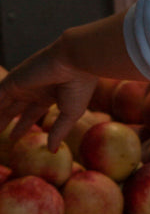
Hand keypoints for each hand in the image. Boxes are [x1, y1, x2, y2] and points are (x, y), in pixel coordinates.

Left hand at [0, 12, 142, 151]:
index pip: (31, 114)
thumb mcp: (70, 114)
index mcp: (48, 96)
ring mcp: (21, 85)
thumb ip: (58, 131)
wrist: (75, 62)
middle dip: (5, 121)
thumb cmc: (79, 87)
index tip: (13, 137)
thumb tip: (52, 150)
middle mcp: (33, 90)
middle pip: (14, 109)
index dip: (22, 126)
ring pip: (3, 104)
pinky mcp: (12, 81)